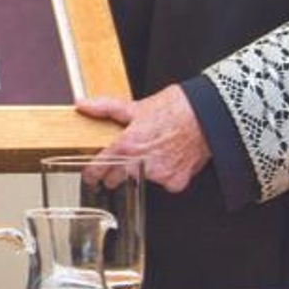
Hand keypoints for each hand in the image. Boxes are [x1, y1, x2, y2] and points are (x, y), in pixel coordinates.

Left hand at [74, 85, 210, 193]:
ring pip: (139, 181)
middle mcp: (140, 163)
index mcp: (126, 145)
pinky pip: (164, 183)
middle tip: (119, 163)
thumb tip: (82, 104)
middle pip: (116, 180)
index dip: (92, 173)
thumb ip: (104, 108)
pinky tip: (169, 159)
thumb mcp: (135, 106)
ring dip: (141, 172)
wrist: (205, 115)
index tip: (90, 176)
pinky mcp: (175, 182)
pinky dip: (165, 175)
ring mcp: (159, 175)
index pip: (99, 168)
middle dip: (114, 174)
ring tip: (151, 153)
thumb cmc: (173, 109)